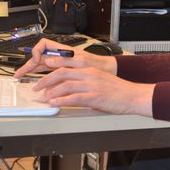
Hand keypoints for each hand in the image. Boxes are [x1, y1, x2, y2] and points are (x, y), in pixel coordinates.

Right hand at [14, 38, 116, 77]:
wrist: (105, 71)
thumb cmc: (96, 64)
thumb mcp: (81, 61)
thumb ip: (65, 60)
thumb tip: (48, 60)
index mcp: (63, 50)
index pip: (44, 44)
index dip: (37, 51)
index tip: (36, 60)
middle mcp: (60, 56)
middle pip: (39, 57)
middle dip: (28, 64)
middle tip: (19, 73)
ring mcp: (61, 64)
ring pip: (41, 65)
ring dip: (31, 70)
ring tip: (21, 77)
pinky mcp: (63, 72)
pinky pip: (48, 72)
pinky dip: (40, 76)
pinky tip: (35, 81)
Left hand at [32, 66, 153, 115]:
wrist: (132, 95)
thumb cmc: (118, 90)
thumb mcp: (101, 80)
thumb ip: (86, 80)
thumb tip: (70, 87)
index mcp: (90, 69)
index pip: (66, 66)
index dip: (51, 70)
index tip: (42, 75)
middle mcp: (89, 75)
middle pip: (61, 73)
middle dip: (46, 80)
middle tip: (37, 87)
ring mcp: (91, 85)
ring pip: (65, 85)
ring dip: (51, 92)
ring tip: (43, 98)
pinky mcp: (94, 97)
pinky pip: (73, 98)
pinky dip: (61, 100)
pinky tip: (54, 103)